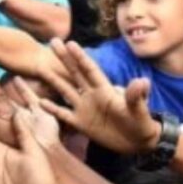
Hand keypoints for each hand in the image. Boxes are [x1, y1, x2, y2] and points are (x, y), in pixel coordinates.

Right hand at [36, 39, 160, 154]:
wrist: (138, 142)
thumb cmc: (141, 124)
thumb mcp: (139, 110)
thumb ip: (136, 97)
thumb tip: (142, 81)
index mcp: (105, 90)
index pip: (90, 70)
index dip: (80, 57)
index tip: (70, 43)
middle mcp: (92, 95)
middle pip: (75, 74)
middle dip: (64, 58)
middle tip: (53, 41)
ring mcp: (85, 109)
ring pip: (66, 91)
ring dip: (54, 80)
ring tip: (41, 68)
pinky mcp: (81, 124)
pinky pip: (64, 114)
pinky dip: (52, 109)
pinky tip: (39, 102)